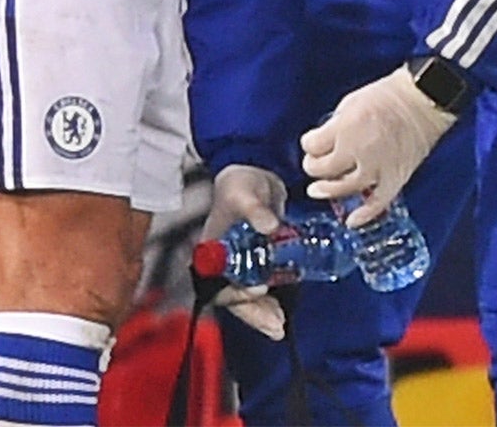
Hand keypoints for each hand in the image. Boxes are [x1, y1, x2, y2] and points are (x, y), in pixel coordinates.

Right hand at [202, 166, 288, 339]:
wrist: (255, 172)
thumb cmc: (240, 183)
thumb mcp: (244, 194)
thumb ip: (255, 210)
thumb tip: (270, 227)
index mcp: (211, 252)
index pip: (218, 282)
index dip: (236, 292)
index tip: (258, 288)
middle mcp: (224, 264)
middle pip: (233, 298)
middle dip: (254, 313)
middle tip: (276, 325)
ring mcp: (241, 265)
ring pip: (248, 298)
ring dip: (264, 312)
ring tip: (280, 325)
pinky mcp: (259, 263)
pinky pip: (263, 287)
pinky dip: (272, 299)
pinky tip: (284, 308)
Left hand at [301, 64, 455, 227]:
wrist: (424, 100)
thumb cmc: (391, 94)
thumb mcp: (352, 101)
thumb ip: (336, 124)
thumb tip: (325, 139)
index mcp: (346, 127)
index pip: (313, 145)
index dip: (309, 144)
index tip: (311, 143)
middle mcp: (359, 150)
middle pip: (324, 169)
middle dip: (314, 166)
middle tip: (314, 164)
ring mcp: (378, 167)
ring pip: (344, 188)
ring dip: (328, 191)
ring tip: (318, 190)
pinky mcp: (396, 178)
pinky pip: (378, 203)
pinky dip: (364, 214)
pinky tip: (352, 220)